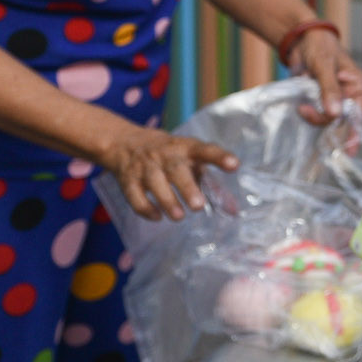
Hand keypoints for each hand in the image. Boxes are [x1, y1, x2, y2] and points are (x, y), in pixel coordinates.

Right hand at [100, 125, 237, 221]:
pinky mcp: (128, 181)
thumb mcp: (189, 158)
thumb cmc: (170, 155)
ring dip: (167, 201)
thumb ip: (210, 181)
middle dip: (187, 188)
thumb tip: (233, 209)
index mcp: (186, 148)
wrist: (126, 144)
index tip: (234, 165)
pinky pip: (135, 196)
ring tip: (179, 217)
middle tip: (199, 206)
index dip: (220, 157)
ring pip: (155, 183)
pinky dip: (145, 209)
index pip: (205, 150)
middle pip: (176, 169)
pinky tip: (158, 217)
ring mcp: (145, 168)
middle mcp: (165, 156)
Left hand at [290, 28, 361, 124]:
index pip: (358, 113)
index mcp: (358, 85)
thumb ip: (330, 89)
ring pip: (325, 119)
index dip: (355, 132)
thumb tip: (335, 114)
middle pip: (339, 119)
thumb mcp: (324, 66)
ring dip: (311, 114)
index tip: (351, 151)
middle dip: (320, 118)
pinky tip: (301, 104)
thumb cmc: (319, 47)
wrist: (301, 40)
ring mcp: (334, 99)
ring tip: (301, 102)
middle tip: (303, 109)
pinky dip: (307, 111)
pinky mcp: (320, 100)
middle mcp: (349, 95)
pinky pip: (316, 114)